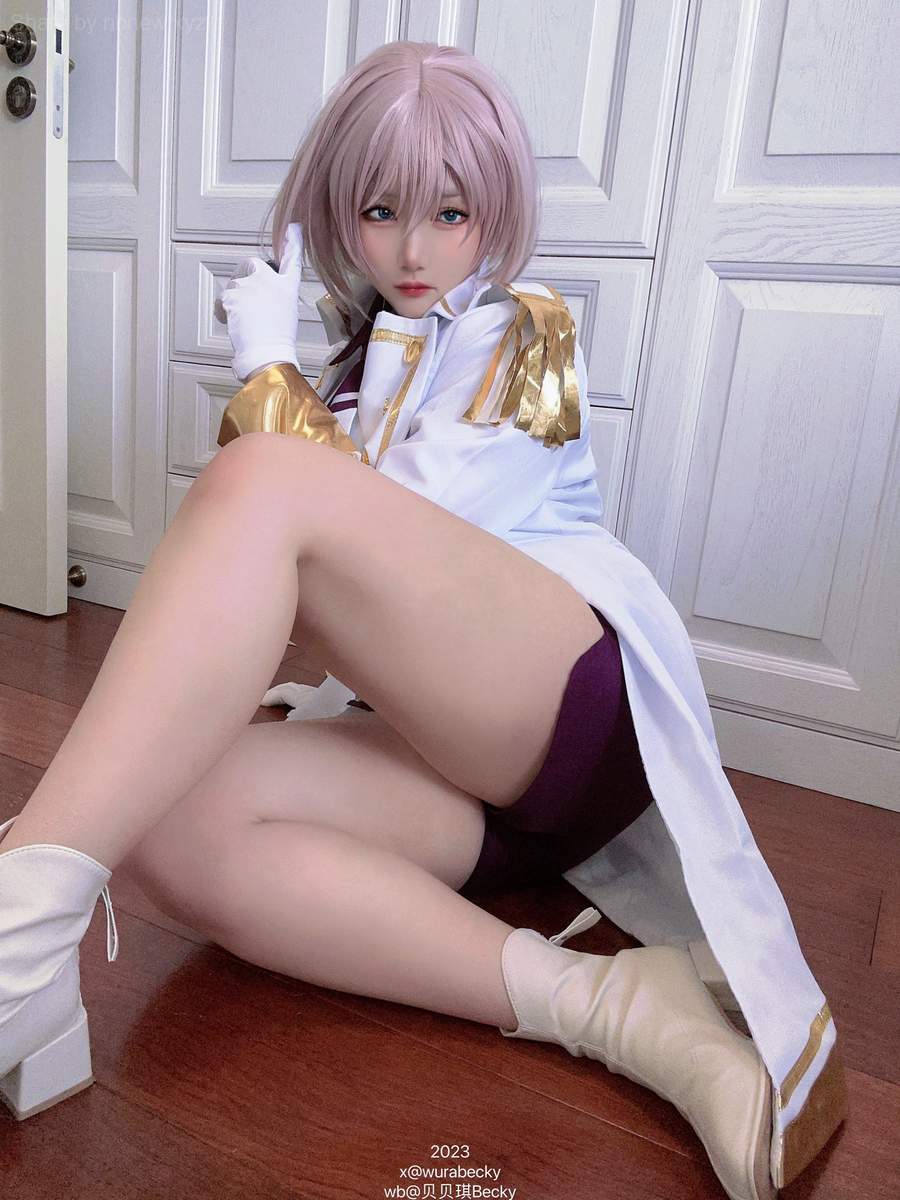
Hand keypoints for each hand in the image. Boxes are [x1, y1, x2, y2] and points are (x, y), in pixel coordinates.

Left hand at [217, 222, 304, 382]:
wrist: (267, 352)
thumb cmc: (277, 340)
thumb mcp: (285, 313)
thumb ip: (274, 295)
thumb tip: (260, 295)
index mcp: (288, 286)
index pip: (292, 260)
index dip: (293, 243)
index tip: (294, 228)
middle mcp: (270, 280)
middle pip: (249, 266)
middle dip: (243, 279)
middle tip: (246, 303)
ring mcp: (250, 285)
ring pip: (233, 286)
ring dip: (234, 301)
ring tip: (244, 322)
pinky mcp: (232, 295)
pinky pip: (222, 301)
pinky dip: (223, 313)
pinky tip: (234, 325)